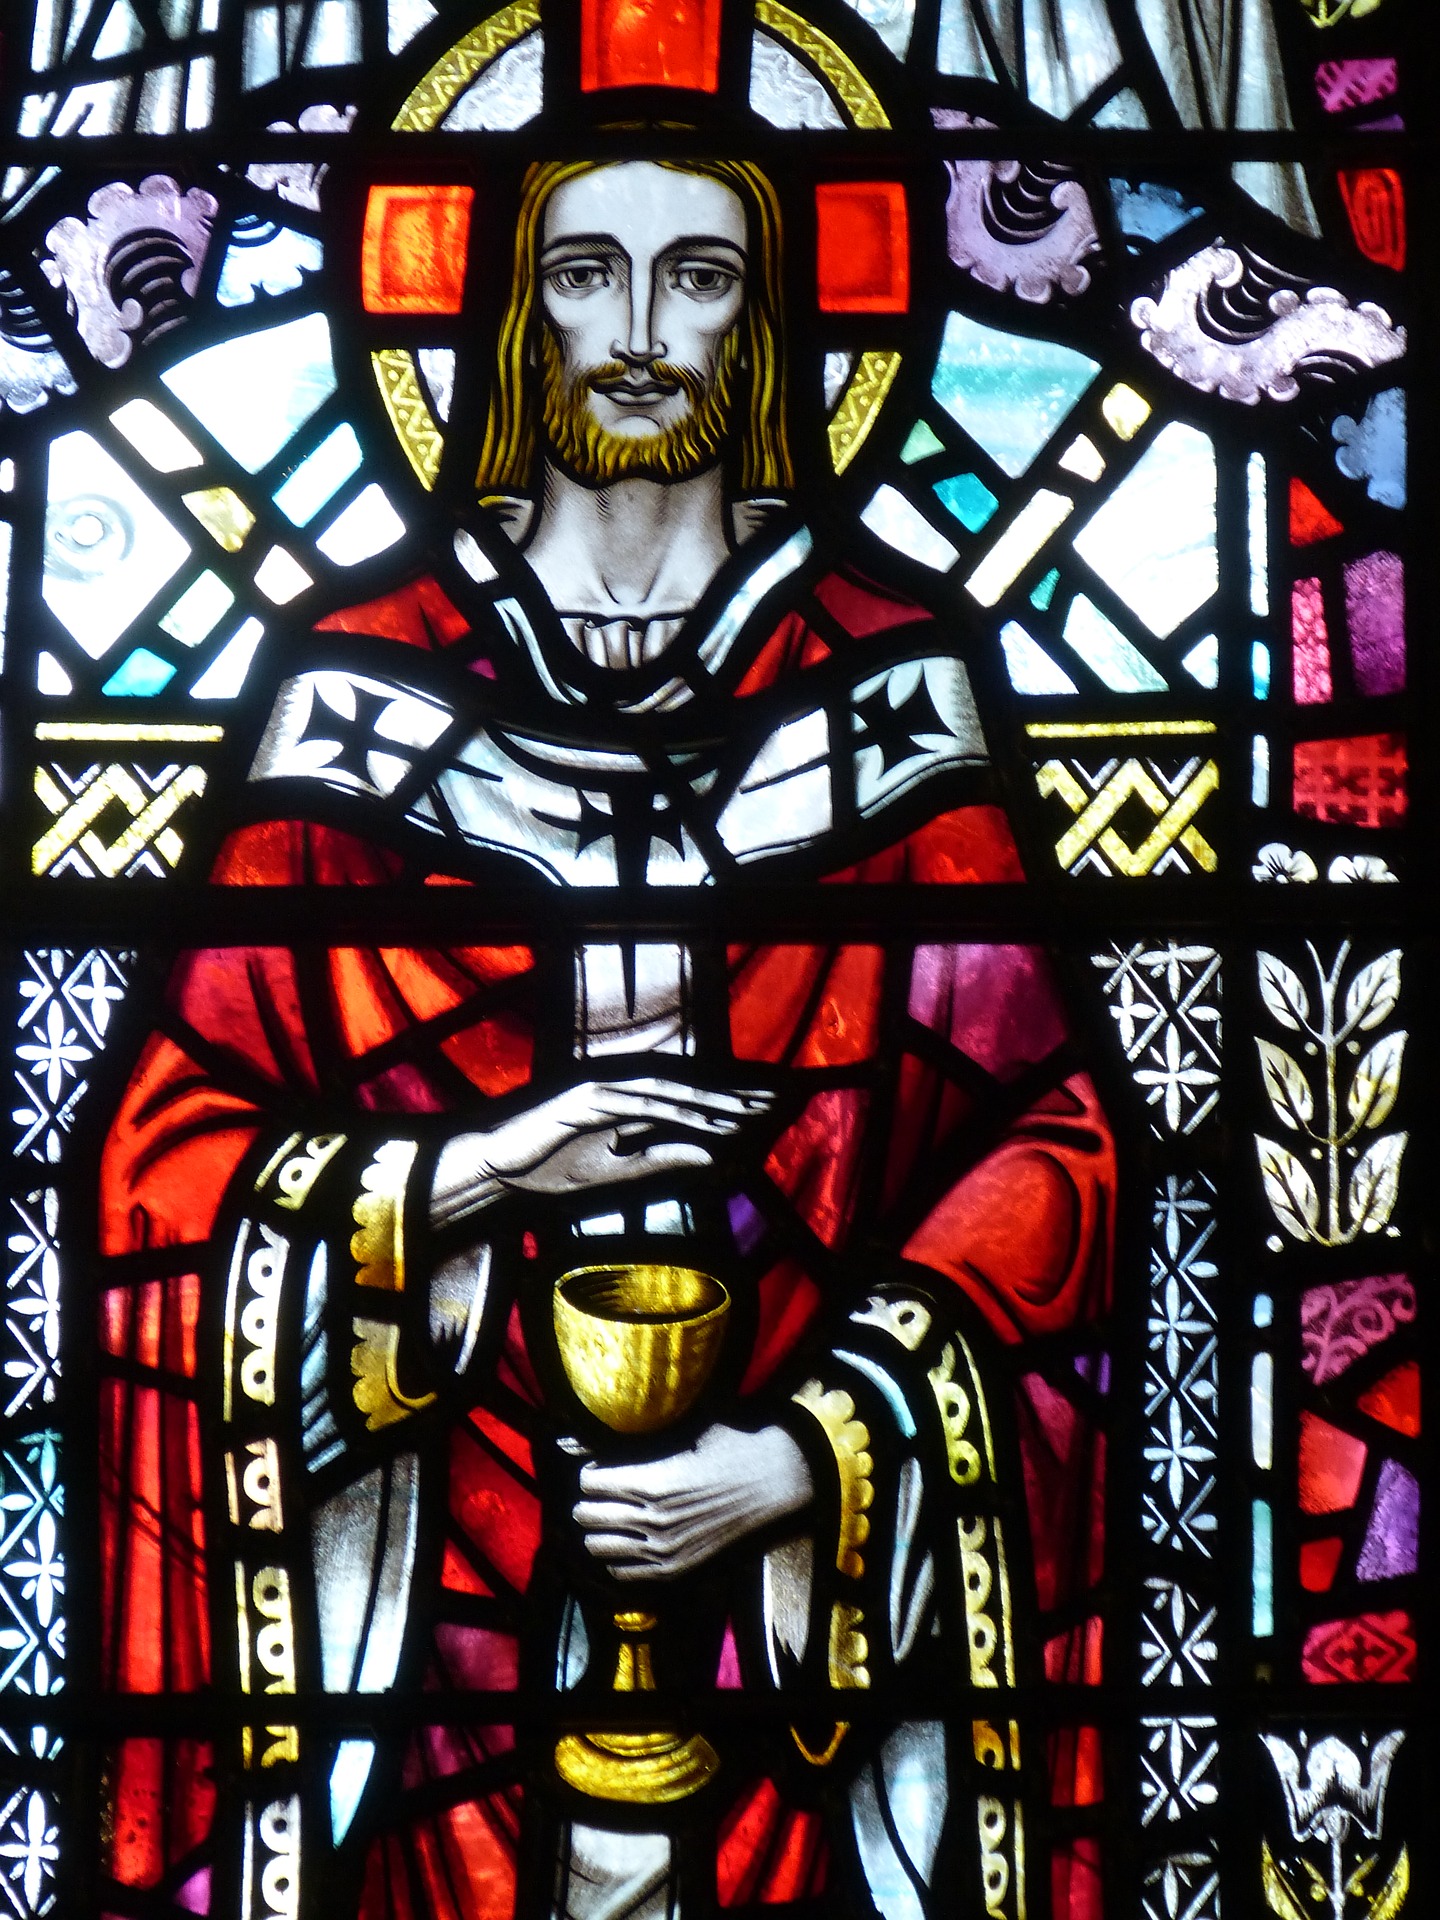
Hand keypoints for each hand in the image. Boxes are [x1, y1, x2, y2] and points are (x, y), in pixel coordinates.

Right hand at [431, 1077, 771, 1226]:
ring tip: (747, 1114)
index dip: (723, 1101)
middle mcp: (617, 1086)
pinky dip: (675, 1113)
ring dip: (709, 1101)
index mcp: (625, 1102)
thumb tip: (711, 1158)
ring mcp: (601, 1089)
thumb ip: (662, 1160)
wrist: (497, 1168)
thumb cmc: (550, 1169)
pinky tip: (705, 1124)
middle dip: (727, 1094)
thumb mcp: (618, 1173)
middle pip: (683, 1087)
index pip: (683, 1098)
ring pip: (667, 1091)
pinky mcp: (587, 1099)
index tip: (763, 1110)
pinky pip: (640, 1106)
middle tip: (771, 1102)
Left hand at [573, 1422, 812, 1581]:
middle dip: (587, 1501)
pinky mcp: (677, 1569)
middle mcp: (653, 1520)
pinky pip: (624, 1573)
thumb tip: (591, 1432)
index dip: (590, 1471)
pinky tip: (623, 1542)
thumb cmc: (733, 1446)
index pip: (590, 1482)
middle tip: (595, 1491)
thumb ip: (639, 1434)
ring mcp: (664, 1549)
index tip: (597, 1466)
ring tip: (604, 1517)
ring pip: (599, 1547)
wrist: (777, 1481)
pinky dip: (615, 1559)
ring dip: (596, 1530)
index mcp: (653, 1481)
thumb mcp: (686, 1429)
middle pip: (588, 1515)